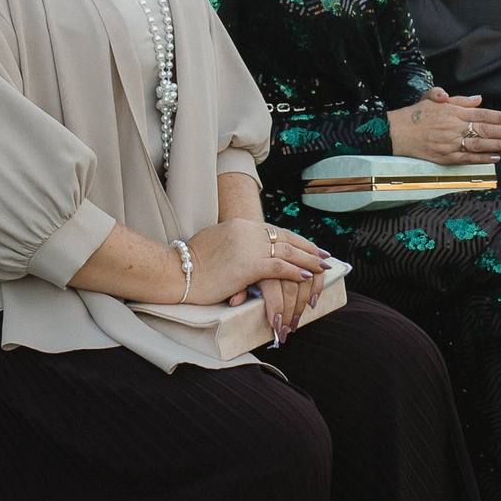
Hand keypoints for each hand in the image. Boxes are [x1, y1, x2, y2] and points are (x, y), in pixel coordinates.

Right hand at [187, 218, 326, 327]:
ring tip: (322, 267)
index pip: (275, 230)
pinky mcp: (248, 266)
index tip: (309, 247)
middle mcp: (247, 231)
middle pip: (286, 238)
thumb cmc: (190, 263)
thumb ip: (234, 242)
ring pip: (287, 251)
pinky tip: (305, 276)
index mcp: (240, 224)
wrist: (177, 271)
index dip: (295, 239)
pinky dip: (295, 271)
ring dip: (308, 260)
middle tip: (324, 257)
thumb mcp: (215, 242)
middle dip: (308, 249)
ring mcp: (249, 247)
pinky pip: (279, 267)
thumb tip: (245, 251)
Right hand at [387, 86, 500, 164]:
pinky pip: (468, 158)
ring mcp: (450, 143)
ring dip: (499, 145)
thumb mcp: (434, 100)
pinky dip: (483, 158)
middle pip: (484, 130)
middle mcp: (453, 127)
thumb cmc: (416, 115)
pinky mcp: (445, 157)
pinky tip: (497, 156)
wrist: (395, 133)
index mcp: (453, 111)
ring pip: (479, 145)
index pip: (482, 114)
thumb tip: (478, 99)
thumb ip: (457, 99)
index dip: (500, 117)